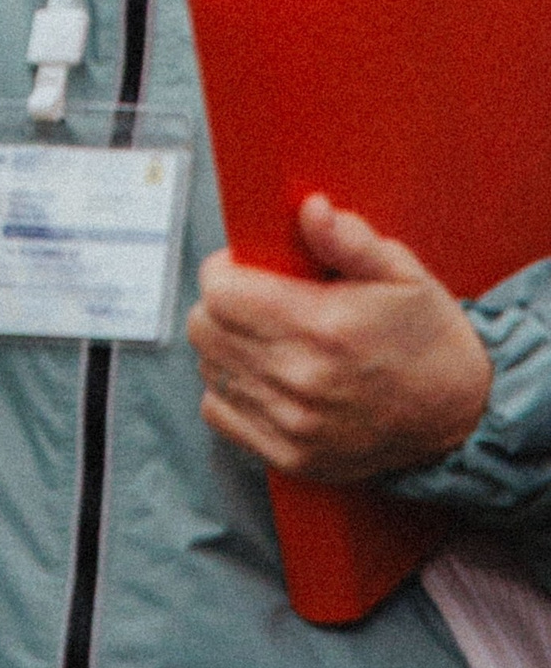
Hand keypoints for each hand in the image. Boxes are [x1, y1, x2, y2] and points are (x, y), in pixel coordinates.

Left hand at [188, 196, 492, 482]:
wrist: (462, 415)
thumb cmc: (426, 335)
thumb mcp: (401, 273)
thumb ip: (348, 239)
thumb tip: (310, 209)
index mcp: (322, 328)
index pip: (220, 292)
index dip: (225, 270)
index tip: (247, 268)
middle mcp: (301, 381)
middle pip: (205, 329)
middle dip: (222, 304)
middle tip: (255, 299)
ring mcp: (293, 426)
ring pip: (209, 368)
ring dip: (225, 346)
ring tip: (265, 336)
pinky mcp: (291, 457)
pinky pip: (219, 413)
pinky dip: (230, 390)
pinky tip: (263, 374)